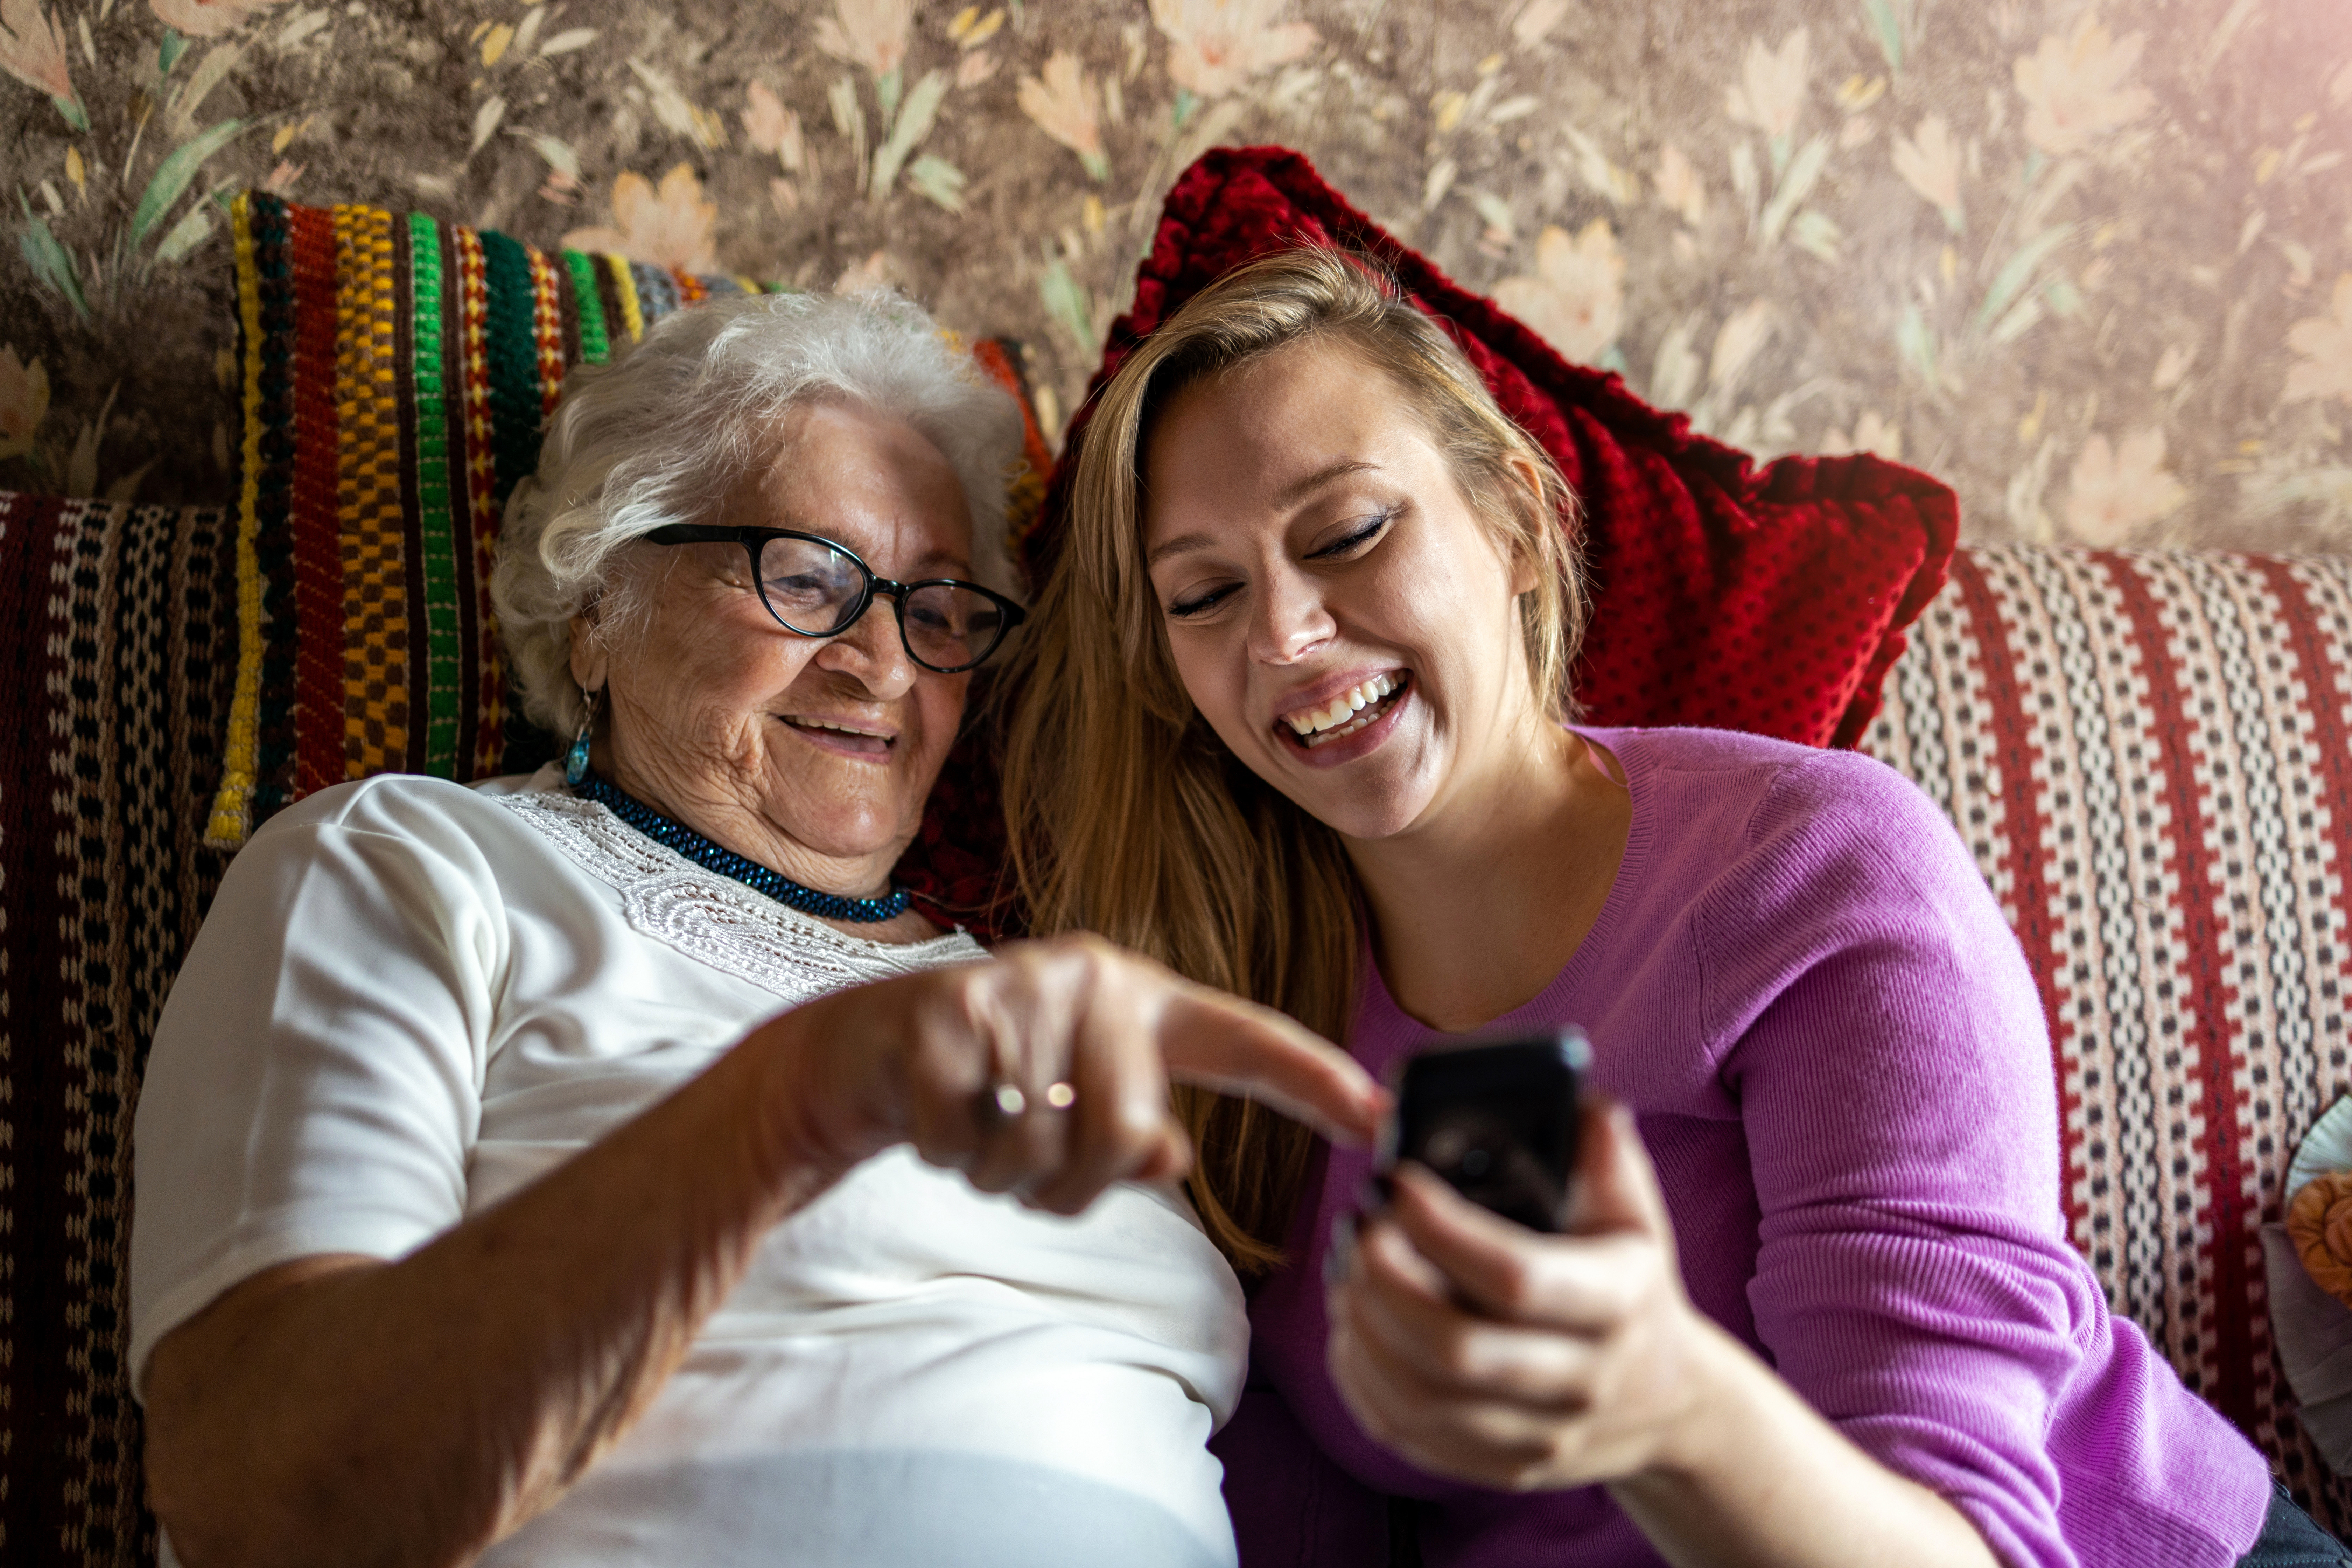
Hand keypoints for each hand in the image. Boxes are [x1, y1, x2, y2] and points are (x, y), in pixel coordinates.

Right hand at [754, 933, 1386, 1214]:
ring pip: (1043, 1151)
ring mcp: (1013, 989)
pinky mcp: (941, 1018)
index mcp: (1139, 997)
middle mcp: (1089, 976)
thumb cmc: (991, 1087)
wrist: (859, 1056)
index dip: (1313, 1080)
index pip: (1244, 1039)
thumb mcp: (1076, 1111)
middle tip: (1031, 1164)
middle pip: (1128, 1133)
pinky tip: (934, 1115)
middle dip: (1075, 1184)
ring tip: (982, 1128)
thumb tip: (1168, 1156)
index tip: (1376, 1119)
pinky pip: (970, 1145)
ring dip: (1005, 1175)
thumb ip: (1137, 1138)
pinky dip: (949, 1157)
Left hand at [1327, 1097, 1719, 1490]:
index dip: (1442, 1229)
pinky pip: (1411, 1436)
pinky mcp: (1504, 1470)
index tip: (1396, 1183)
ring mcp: (1544, 1436)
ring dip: (1363, 1333)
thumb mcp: (1635, 1214)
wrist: (1667, 1398)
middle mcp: (1584, 1378)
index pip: (1514, 1275)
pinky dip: (1364, 1384)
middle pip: (1455, 1347)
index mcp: (1617, 1301)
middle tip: (1356, 1230)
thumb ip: (1604, 1153)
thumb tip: (1579, 1101)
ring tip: (1345, 1276)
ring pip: (1421, 1399)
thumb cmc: (1631, 1285)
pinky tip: (1351, 1333)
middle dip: (1383, 1284)